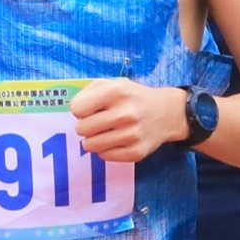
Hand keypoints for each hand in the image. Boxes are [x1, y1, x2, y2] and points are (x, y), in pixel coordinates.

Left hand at [70, 79, 191, 163]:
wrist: (166, 113)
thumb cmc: (133, 97)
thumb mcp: (114, 83)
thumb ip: (89, 92)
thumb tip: (72, 110)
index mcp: (117, 92)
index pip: (76, 108)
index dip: (81, 109)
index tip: (90, 108)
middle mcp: (125, 114)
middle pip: (81, 129)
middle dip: (86, 125)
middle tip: (98, 121)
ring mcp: (131, 135)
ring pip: (89, 145)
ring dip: (94, 138)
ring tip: (106, 130)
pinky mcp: (135, 153)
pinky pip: (103, 156)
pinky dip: (106, 148)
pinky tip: (117, 139)